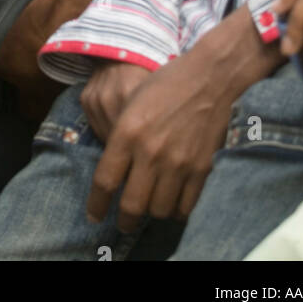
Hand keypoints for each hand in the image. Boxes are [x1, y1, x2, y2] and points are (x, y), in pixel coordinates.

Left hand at [87, 46, 230, 230]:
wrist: (208, 77)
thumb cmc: (165, 84)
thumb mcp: (131, 103)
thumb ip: (120, 137)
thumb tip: (114, 170)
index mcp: (127, 132)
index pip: (105, 181)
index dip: (97, 204)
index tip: (94, 215)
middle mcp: (150, 152)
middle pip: (131, 205)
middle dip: (124, 221)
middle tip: (123, 223)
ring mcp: (178, 163)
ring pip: (158, 210)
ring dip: (151, 213)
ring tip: (149, 206)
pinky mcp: (201, 168)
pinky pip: (185, 206)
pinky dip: (176, 210)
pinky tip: (172, 202)